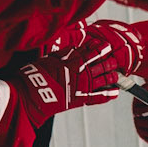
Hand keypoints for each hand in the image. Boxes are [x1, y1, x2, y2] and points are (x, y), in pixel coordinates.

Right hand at [16, 23, 140, 127]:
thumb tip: (74, 49)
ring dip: (112, 76)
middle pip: (101, 65)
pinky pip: (99, 97)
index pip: (91, 52)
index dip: (100, 49)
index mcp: (73, 61)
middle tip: (114, 60)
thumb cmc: (35, 75)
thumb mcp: (49, 59)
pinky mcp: (80, 100)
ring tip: (117, 74)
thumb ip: (64, 54)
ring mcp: (82, 87)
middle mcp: (81, 73)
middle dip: (109, 62)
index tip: (106, 46)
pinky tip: (115, 93)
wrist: (30, 97)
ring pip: (103, 80)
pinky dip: (108, 94)